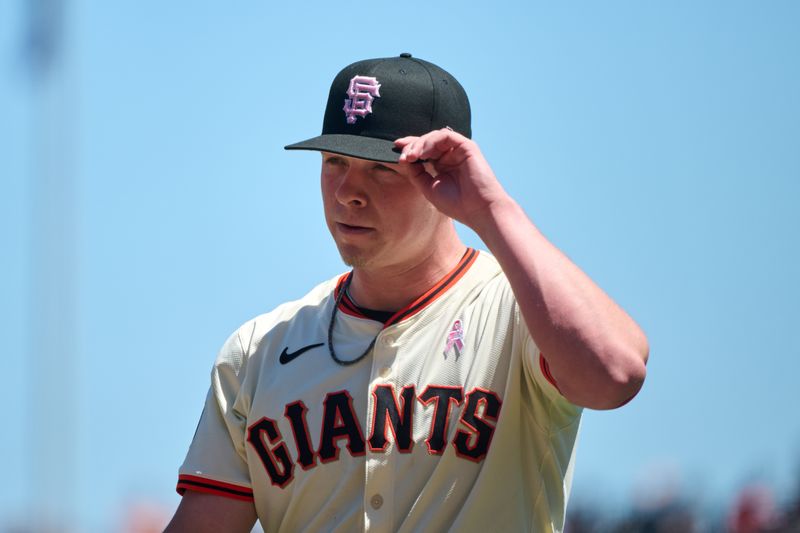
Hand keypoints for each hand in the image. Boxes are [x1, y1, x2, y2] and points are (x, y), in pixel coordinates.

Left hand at [395, 129, 509, 229]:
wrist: (478, 211)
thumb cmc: (456, 204)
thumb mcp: (428, 188)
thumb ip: (416, 173)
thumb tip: (404, 159)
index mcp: (443, 165)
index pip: (424, 151)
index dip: (409, 147)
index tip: (395, 148)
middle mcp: (451, 156)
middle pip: (427, 141)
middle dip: (412, 145)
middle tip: (403, 155)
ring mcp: (459, 151)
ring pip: (435, 136)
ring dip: (420, 143)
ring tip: (411, 156)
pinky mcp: (467, 147)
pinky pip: (446, 136)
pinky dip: (432, 142)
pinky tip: (424, 153)